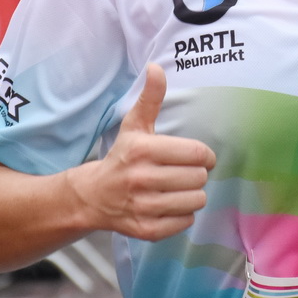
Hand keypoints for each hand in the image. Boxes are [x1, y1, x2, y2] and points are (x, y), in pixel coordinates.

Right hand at [69, 64, 215, 241]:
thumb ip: (151, 98)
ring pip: (195, 201)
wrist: (93, 196)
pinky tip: (168, 205)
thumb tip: (156, 67)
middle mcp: (141, 179)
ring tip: (176, 189)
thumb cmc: (122, 157)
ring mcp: (143, 207)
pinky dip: (182, 215)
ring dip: (191, 195)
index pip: (197, 154)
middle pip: (199, 178)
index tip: (196, 156)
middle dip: (196, 174)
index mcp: (142, 150)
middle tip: (183, 173)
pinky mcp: (146, 230)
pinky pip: (185, 223)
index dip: (204, 155)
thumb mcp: (134, 126)